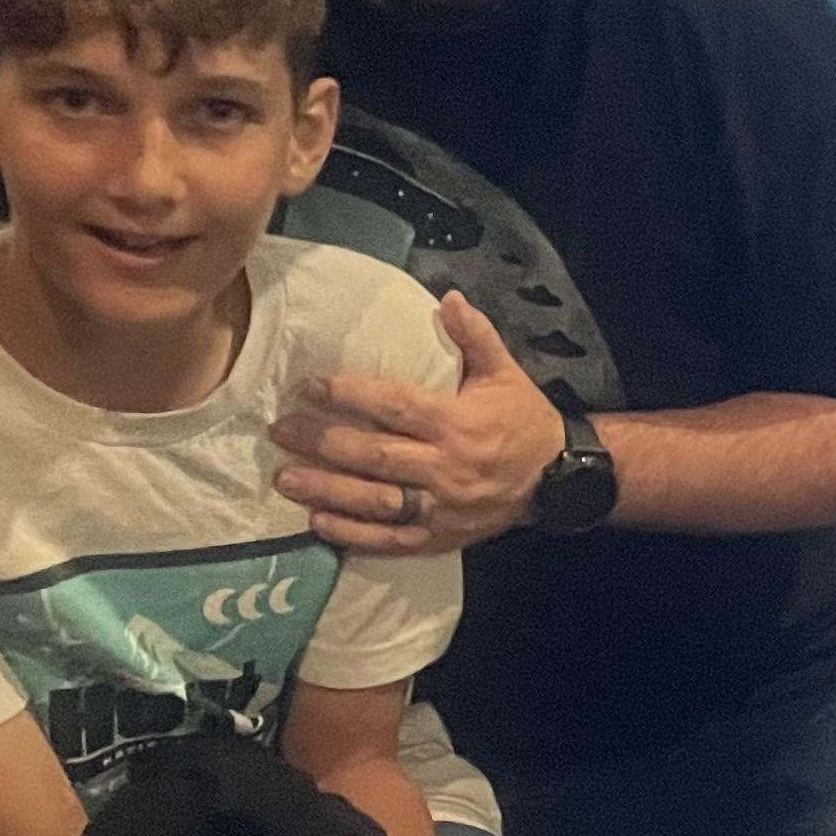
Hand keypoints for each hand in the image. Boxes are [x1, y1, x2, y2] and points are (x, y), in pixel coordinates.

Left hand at [270, 291, 566, 553]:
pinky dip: (352, 533)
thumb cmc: (523, 419)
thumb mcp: (505, 372)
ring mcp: (439, 506)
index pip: (395, 406)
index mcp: (457, 422)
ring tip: (285, 478)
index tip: (311, 386)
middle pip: (374, 455)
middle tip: (280, 431)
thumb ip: (476, 335)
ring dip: (327, 490)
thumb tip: (447, 297)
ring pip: (374, 500)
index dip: (351, 395)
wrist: (555, 479)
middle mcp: (444, 466)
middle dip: (323, 442)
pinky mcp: (437, 536)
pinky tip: (318, 522)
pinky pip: (390, 538)